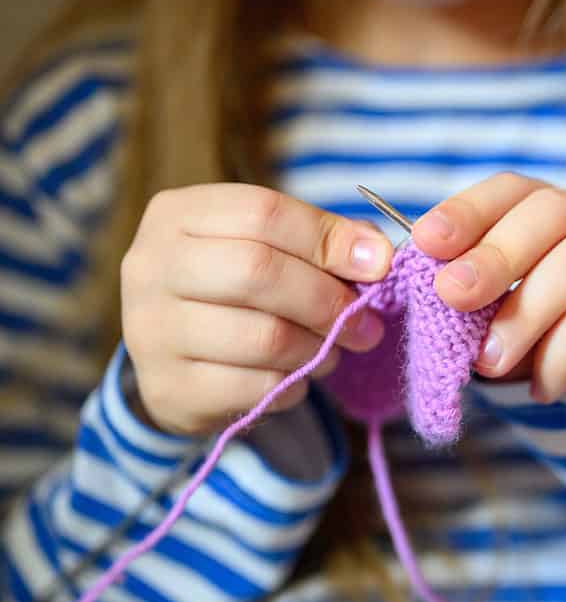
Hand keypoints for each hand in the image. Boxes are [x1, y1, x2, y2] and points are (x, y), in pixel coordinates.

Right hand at [121, 183, 394, 434]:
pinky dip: (293, 385)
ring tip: (331, 350)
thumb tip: (377, 255)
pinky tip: (296, 377)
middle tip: (366, 324)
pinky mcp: (168, 388)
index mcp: (176, 215)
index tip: (379, 264)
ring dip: (317, 348)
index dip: (329, 239)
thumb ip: (321, 242)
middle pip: (257, 272)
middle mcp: (150, 267)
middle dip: (327, 300)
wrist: (173, 357)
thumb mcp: (267, 248)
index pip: (262, 213)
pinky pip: (254, 388)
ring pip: (262, 337)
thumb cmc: (234, 290)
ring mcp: (150, 330)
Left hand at [411, 173, 565, 401]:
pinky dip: (559, 356)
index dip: (470, 209)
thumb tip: (428, 294)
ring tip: (489, 360)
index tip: (425, 241)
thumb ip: (482, 303)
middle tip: (451, 295)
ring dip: (525, 311)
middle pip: (555, 213)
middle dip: (496, 253)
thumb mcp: (516, 321)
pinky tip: (542, 387)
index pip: (520, 190)